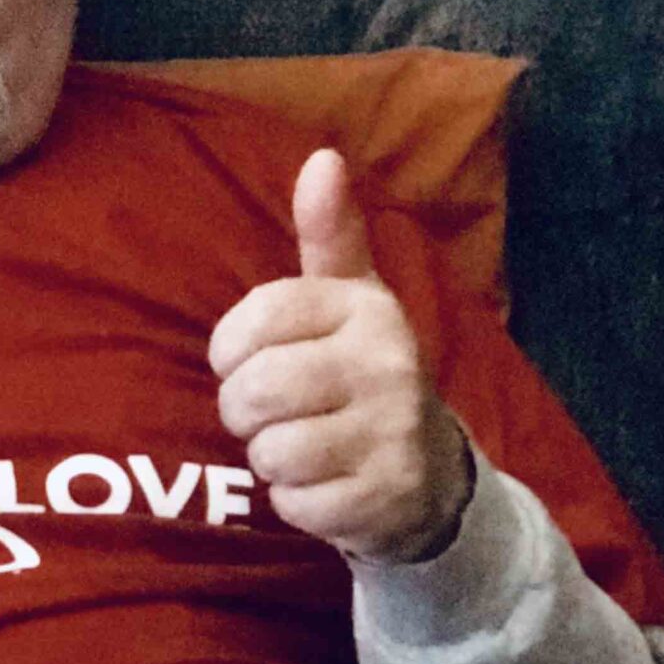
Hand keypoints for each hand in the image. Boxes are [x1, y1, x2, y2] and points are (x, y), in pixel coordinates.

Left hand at [208, 148, 472, 564]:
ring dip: (271, 460)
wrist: (431, 472)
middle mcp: (388, 364)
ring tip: (304, 447)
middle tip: (274, 413)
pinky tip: (326, 485)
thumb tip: (323, 157)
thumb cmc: (363, 371)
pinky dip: (296, 505)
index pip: (253, 322)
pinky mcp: (387, 499)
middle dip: (246, 412)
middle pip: (255, 392)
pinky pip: (295, 506)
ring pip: (271, 453)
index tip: (248, 359)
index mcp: (368, 308)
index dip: (231, 350)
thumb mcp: (350, 299)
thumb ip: (330, 234)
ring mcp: (393, 434)